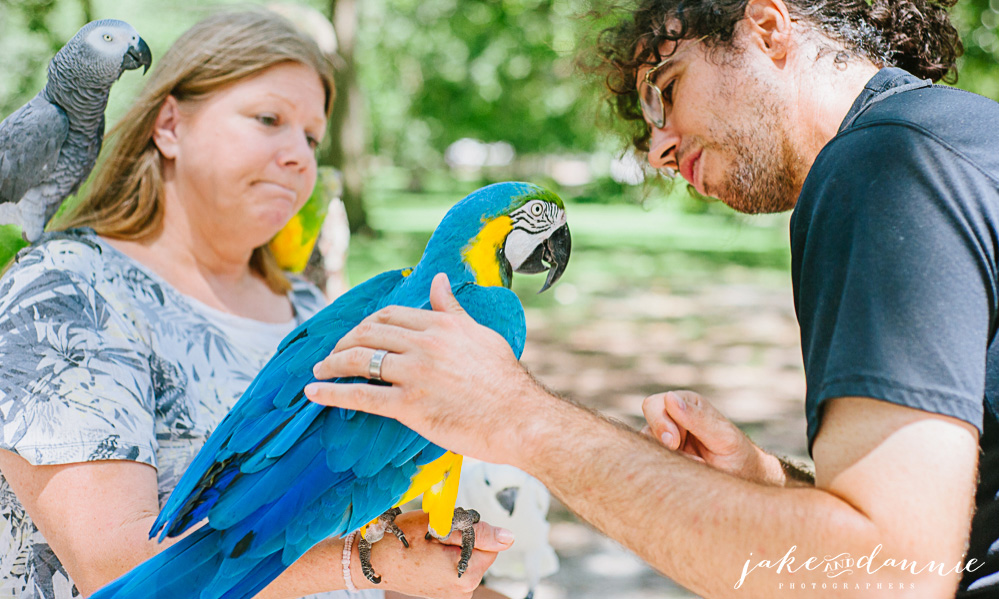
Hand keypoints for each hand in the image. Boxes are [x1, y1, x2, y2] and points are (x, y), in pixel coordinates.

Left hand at [307, 273, 550, 464]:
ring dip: (332, 364)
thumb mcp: (480, 333)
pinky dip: (333, 394)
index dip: (367, 325)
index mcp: (440, 325)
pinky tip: (315, 394)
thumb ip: (452, 309)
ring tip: (320, 371)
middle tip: (332, 354)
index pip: (390, 316)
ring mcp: (414, 374)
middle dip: (344, 342)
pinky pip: (362, 396)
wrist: (520, 417)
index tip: (357, 335)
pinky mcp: (409, 406)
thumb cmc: (505, 379)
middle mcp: (424, 344)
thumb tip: (438, 280)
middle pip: (368, 335)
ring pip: (359, 361)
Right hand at [360, 509, 513, 598]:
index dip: (469, 529)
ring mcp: (455, 593)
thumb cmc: (399, 541)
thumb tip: (509, 538)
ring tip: (427, 546)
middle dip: (462, 537)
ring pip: (468, 556)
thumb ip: (478, 532)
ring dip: (453, 546)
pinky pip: (456, 565)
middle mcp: (464, 589)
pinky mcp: (446, 591)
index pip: (489, 541)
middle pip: (480, 550)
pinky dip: (446, 556)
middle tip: (433, 536)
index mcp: (466, 573)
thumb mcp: (439, 526)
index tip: (444, 530)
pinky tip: (426, 555)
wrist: (371, 562)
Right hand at [640, 390, 784, 484]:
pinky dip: (664, 472)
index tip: (673, 442)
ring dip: (665, 460)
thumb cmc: (738, 455)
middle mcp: (671, 420)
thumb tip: (669, 398)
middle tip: (677, 455)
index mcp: (685, 404)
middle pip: (644, 427)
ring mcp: (664, 442)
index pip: (654, 405)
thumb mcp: (722, 436)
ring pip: (645, 449)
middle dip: (659, 443)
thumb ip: (697, 419)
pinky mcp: (663, 462)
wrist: (745, 481)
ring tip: (693, 468)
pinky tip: (685, 477)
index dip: (659, 422)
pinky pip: (651, 466)